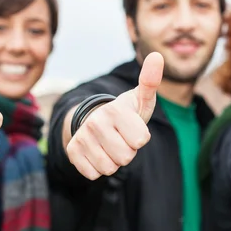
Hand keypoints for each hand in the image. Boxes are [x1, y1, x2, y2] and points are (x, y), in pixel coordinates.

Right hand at [66, 52, 163, 179]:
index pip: (141, 141)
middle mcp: (95, 122)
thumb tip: (157, 55)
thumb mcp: (140, 99)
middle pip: (126, 157)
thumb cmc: (126, 113)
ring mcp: (81, 137)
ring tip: (110, 145)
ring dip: (113, 161)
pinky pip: (93, 174)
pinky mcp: (72, 151)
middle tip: (121, 138)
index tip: (132, 128)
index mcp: (115, 110)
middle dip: (127, 152)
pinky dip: (98, 168)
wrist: (94, 119)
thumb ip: (150, 81)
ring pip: (109, 168)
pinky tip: (97, 153)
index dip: (140, 138)